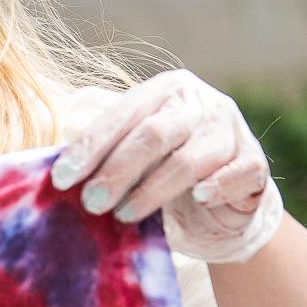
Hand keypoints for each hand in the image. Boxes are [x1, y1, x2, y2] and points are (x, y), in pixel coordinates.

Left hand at [51, 69, 284, 262]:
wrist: (225, 199)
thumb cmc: (165, 172)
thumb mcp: (135, 156)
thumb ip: (105, 156)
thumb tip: (52, 175)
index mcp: (164, 91)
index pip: (122, 115)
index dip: (90, 148)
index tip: (61, 179)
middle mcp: (199, 104)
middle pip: (154, 134)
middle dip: (117, 171)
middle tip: (91, 203)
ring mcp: (230, 131)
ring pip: (191, 159)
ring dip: (153, 190)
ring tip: (123, 216)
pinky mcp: (254, 163)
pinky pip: (237, 174)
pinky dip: (217, 186)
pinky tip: (198, 199)